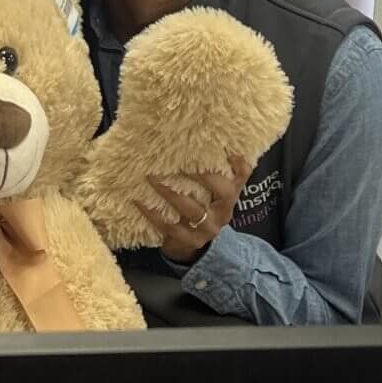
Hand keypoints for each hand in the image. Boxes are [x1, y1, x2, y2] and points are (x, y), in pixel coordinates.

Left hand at [137, 155, 251, 264]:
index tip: (224, 146)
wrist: (189, 244)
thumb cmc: (197, 206)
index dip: (238, 160)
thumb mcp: (207, 192)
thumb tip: (184, 137)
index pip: (243, 174)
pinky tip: (138, 201)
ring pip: (193, 209)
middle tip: (179, 161)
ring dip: (171, 193)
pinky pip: (170, 226)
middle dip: (203, 176)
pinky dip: (152, 213)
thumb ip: (204, 170)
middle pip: (223, 192)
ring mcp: (208, 228)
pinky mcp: (190, 240)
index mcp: (230, 194)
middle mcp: (224, 211)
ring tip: (151, 178)